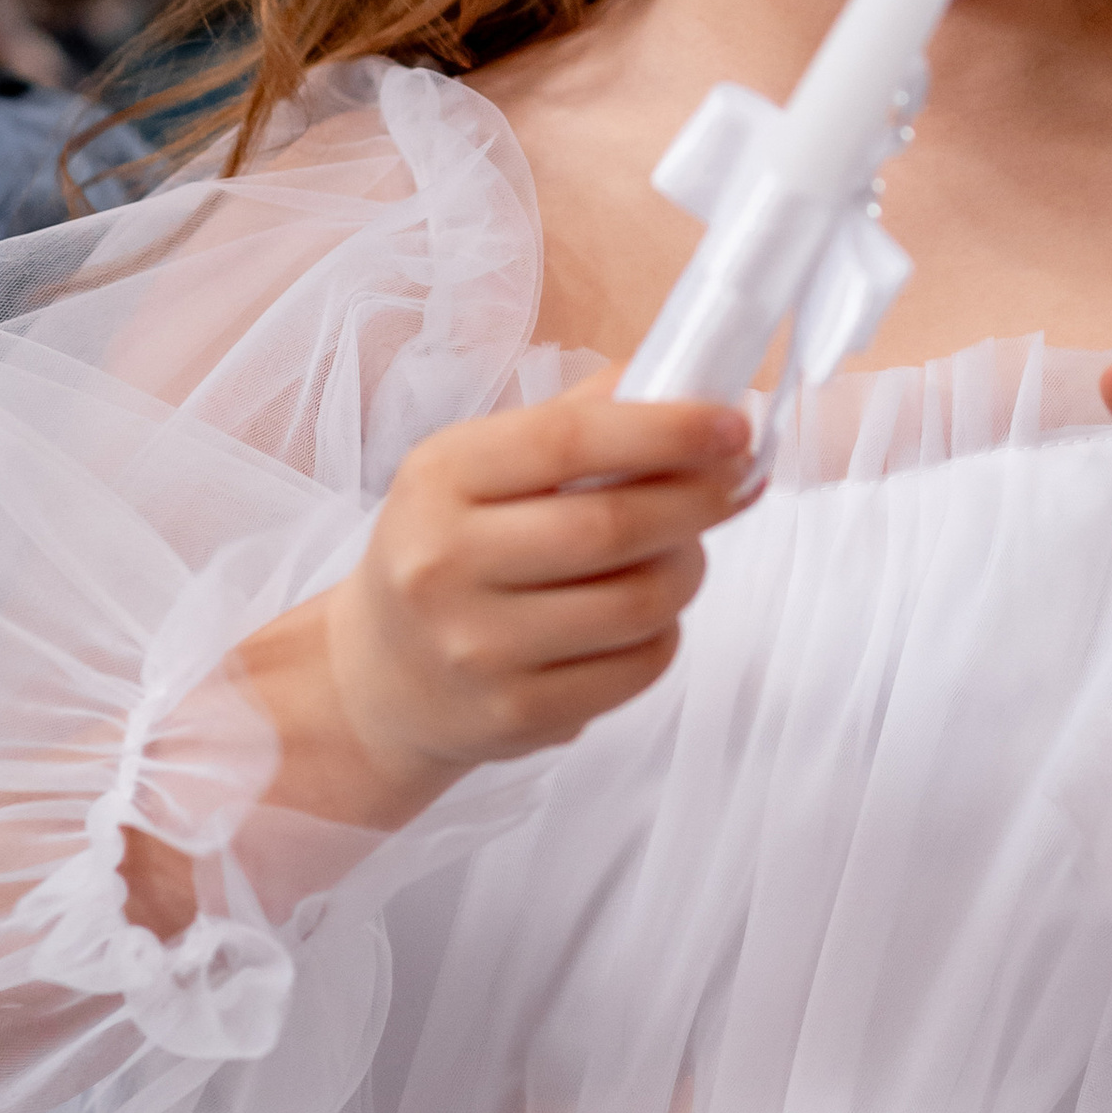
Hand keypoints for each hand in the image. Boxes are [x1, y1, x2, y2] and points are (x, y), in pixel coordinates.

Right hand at [235, 381, 754, 833]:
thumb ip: (580, 422)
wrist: (379, 676)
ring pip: (637, 602)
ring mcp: (477, 649)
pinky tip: (646, 615)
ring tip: (681, 551)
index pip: (569, 441)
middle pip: (612, 527)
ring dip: (687, 568)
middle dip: (698, 499)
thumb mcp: (480, 468)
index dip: (664, 429)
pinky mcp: (515, 715)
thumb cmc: (450, 549)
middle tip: (732, 483)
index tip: (732, 423)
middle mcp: (445, 564)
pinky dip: (665, 632)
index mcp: (441, 479)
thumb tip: (700, 397)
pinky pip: (636, 668)